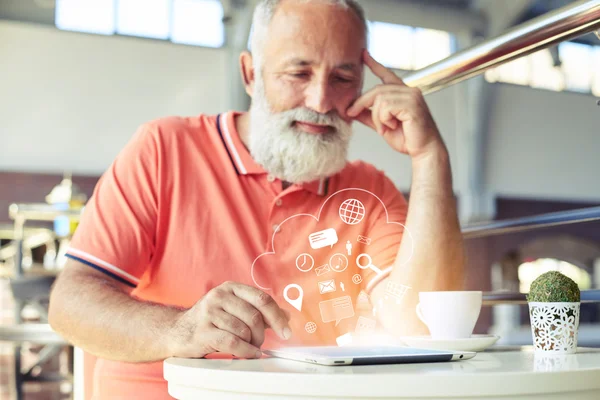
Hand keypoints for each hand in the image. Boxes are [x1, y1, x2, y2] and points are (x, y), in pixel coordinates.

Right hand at [171, 281, 290, 358]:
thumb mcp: (233, 309)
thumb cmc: (208, 321)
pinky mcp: (203, 331)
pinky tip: (248, 353)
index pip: (262, 299)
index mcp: (230, 288)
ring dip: (251, 343)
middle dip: (262, 334)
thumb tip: (285, 316)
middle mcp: (219, 296)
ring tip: (247, 347)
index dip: (277, 316)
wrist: (176, 331)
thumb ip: (258, 311)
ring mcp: (209, 313)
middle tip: (260, 342)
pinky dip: (245, 351)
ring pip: (244, 330)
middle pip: (255, 316)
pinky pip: (232, 342)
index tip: (286, 331)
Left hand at [347, 50, 444, 158]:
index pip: (387, 75)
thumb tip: (351, 110)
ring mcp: (412, 96)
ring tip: (385, 127)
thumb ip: (368, 116)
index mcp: (403, 93)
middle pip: (377, 90)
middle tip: (350, 113)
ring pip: (380, 99)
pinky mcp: (412, 104)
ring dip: (377, 117)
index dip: (374, 64)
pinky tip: (393, 126)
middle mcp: (409, 91)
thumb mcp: (382, 126)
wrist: (424, 151)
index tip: (363, 54)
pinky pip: (386, 107)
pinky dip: (384, 119)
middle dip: (361, 102)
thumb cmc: (407, 139)